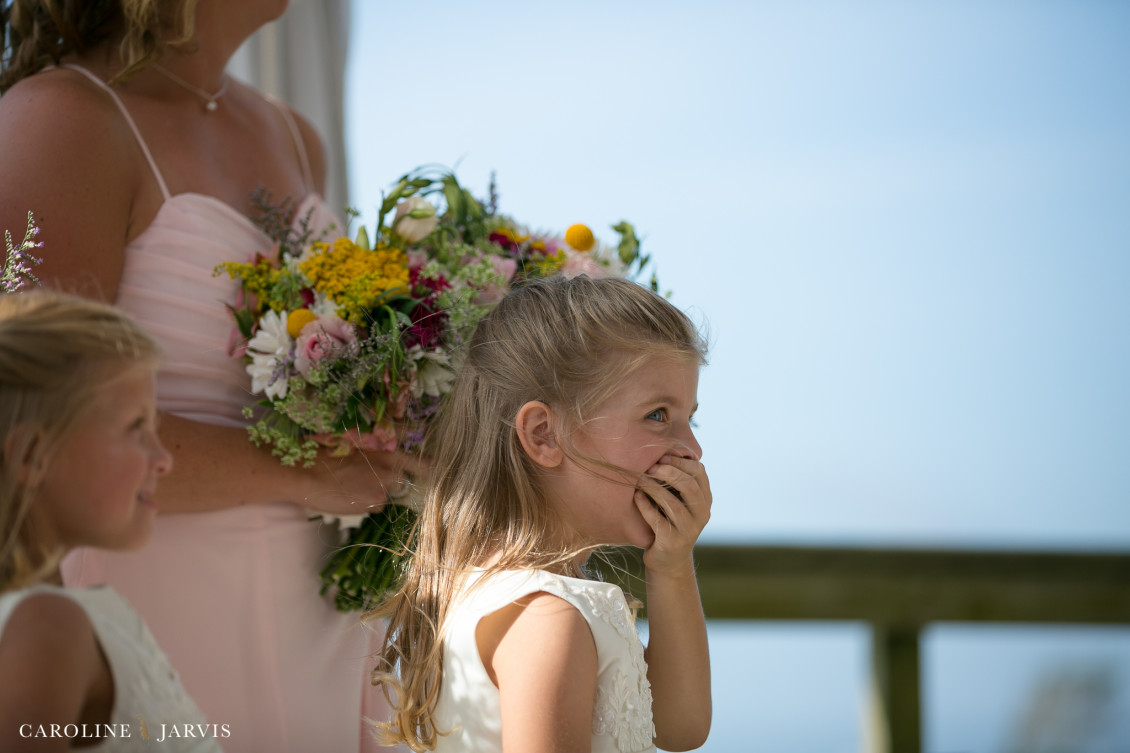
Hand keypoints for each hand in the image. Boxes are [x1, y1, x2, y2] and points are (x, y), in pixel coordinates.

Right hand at [301, 448, 430, 516]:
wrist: (306, 473)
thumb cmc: (327, 454)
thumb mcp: (358, 444)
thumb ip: (379, 452)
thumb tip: (390, 461)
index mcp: (389, 453)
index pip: (423, 464)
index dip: (428, 469)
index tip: (429, 472)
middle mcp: (390, 473)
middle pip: (405, 484)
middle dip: (394, 484)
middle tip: (374, 480)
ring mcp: (381, 492)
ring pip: (387, 497)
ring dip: (376, 495)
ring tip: (354, 487)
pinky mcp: (369, 506)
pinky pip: (373, 507)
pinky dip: (365, 504)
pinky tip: (348, 496)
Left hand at [634, 455, 711, 576]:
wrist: (668, 561)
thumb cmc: (669, 522)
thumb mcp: (679, 501)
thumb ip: (678, 481)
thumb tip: (662, 448)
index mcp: (705, 499)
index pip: (699, 471)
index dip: (680, 461)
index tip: (661, 455)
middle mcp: (702, 514)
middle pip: (688, 485)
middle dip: (667, 472)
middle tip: (650, 466)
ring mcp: (689, 529)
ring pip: (672, 502)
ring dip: (653, 487)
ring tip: (638, 478)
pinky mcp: (673, 541)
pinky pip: (657, 520)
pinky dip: (645, 506)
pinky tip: (636, 496)